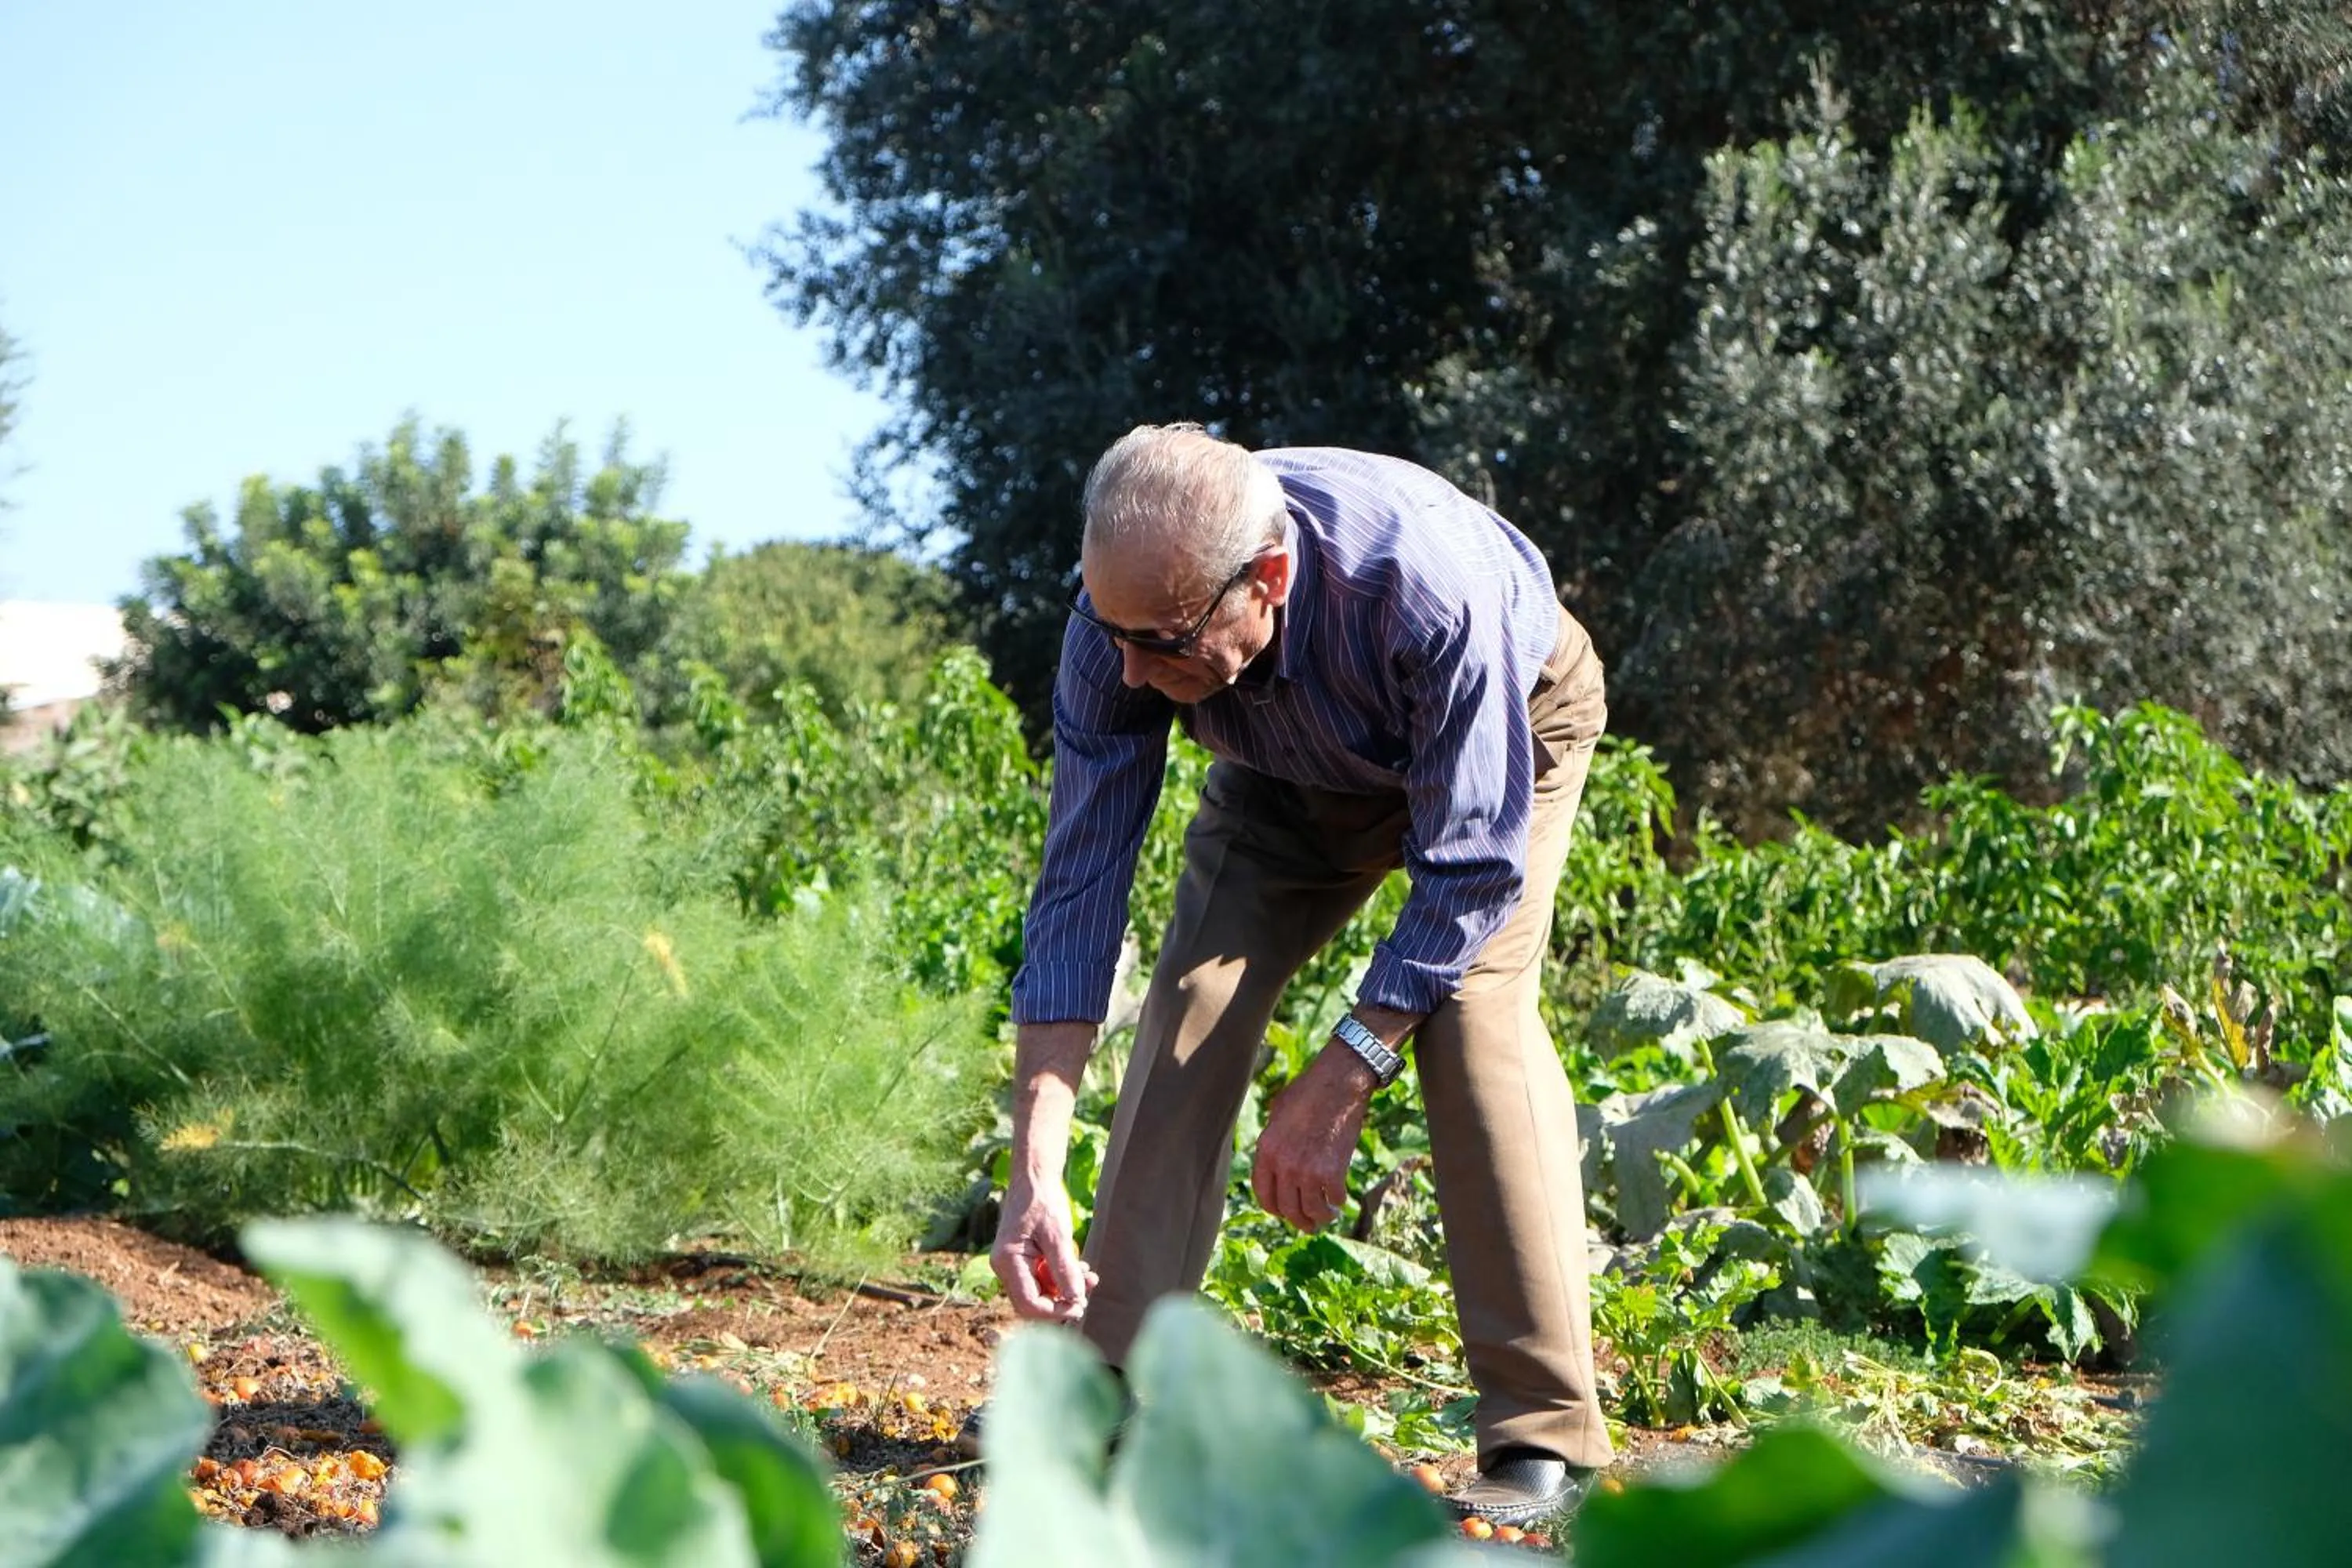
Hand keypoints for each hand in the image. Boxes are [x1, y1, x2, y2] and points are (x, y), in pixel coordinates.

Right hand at [990, 1173, 1098, 1322]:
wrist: (1035, 1178)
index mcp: (1007, 1260)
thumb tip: (1076, 1300)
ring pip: (1039, 1292)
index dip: (1054, 1311)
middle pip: (1032, 1302)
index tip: (1080, 1306)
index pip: (1028, 1303)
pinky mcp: (1023, 1260)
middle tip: (1087, 1293)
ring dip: (1064, 1289)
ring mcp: (1013, 1264)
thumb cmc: (1043, 1200)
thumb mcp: (1057, 1235)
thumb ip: (1065, 1269)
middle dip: (1061, 1301)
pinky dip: (1060, 1278)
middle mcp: (1005, 1266)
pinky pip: (1041, 1279)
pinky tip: (1079, 1268)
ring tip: (1089, 1277)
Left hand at [1252, 1043, 1377, 1231]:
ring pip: (1311, 1211)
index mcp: (1266, 1150)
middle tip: (1309, 1223)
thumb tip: (1275, 1164)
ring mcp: (1307, 1170)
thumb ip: (1274, 1142)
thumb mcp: (1277, 1114)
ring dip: (1320, 1217)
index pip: (1264, 1195)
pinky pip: (1334, 1199)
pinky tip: (1340, 1199)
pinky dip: (1338, 1202)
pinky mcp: (1333, 1171)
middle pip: (1287, 1209)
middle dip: (1299, 1220)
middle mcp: (1283, 1165)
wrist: (1339, 1083)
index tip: (1284, 1212)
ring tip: (1327, 1215)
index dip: (1275, 1208)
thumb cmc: (1309, 1092)